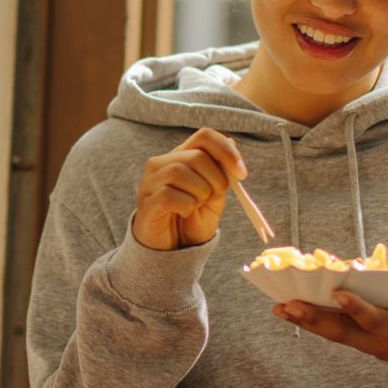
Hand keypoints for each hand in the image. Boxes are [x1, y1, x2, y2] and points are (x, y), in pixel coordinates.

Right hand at [132, 128, 247, 251]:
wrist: (172, 251)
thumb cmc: (191, 219)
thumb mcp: (214, 194)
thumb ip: (221, 171)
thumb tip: (232, 142)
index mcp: (179, 156)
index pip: (204, 136)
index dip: (226, 151)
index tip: (242, 174)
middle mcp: (160, 164)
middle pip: (196, 156)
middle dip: (216, 180)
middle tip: (214, 199)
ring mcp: (149, 182)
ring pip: (180, 172)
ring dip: (200, 193)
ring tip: (197, 206)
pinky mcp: (145, 203)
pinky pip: (169, 195)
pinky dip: (186, 206)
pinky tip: (184, 212)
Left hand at [274, 275, 387, 361]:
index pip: (373, 319)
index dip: (356, 308)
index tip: (338, 292)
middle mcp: (373, 340)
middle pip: (340, 331)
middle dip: (315, 318)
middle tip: (289, 305)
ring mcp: (361, 341)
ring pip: (329, 332)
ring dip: (303, 321)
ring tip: (278, 308)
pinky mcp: (352, 337)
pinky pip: (327, 329)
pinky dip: (307, 320)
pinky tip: (286, 309)